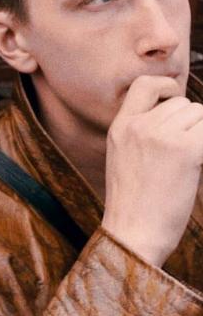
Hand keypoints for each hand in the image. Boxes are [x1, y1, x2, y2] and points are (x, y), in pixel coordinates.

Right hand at [101, 75, 202, 266]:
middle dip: (191, 123)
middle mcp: (139, 126)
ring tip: (188, 162)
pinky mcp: (187, 151)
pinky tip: (198, 164)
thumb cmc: (133, 202)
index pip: (144, 85)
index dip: (166, 86)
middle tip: (184, 151)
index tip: (175, 97)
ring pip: (199, 115)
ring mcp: (161, 136)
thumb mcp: (122, 156)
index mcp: (120, 126)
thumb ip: (140, 132)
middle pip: (182, 103)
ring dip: (201, 134)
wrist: (133, 231)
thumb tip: (177, 115)